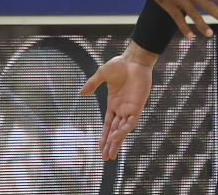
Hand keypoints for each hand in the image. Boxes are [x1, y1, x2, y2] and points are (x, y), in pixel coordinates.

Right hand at [79, 43, 155, 159]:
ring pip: (122, 130)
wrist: (134, 59)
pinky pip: (130, 122)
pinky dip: (124, 130)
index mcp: (113, 103)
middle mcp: (121, 109)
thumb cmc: (119, 65)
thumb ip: (92, 84)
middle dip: (110, 144)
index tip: (99, 147)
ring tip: (110, 155)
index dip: (104, 136)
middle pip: (114, 131)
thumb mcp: (102, 74)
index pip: (108, 124)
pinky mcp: (137, 106)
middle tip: (105, 158)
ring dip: (116, 142)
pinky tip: (117, 137)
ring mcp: (129, 108)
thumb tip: (81, 93)